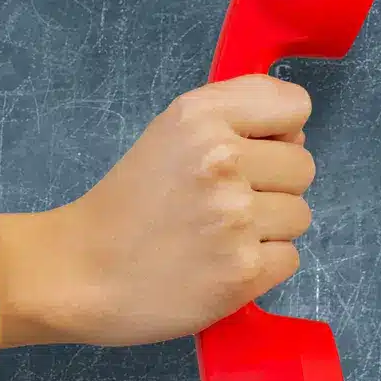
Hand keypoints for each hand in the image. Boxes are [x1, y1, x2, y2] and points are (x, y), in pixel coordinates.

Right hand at [0, 74, 315, 347]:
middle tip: (221, 204)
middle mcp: (222, 160)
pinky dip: (261, 267)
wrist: (78, 273)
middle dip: (272, 186)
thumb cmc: (125, 205)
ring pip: (299, 215)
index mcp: (201, 117)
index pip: (294, 106)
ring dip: (267, 230)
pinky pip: (289, 259)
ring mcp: (236, 218)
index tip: (250, 151)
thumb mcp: (169, 133)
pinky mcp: (243, 271)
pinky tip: (220, 265)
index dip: (277, 132)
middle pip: (303, 166)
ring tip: (217, 236)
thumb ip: (232, 118)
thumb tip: (295, 137)